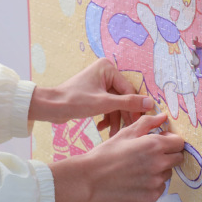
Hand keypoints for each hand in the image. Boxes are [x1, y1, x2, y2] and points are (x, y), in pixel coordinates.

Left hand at [29, 58, 153, 135]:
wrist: (51, 107)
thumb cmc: (75, 101)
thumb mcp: (104, 103)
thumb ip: (128, 103)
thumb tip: (150, 103)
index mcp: (108, 68)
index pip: (128, 89)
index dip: (135, 107)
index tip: (142, 122)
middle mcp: (105, 72)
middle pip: (122, 97)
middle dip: (123, 115)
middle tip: (128, 130)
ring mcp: (99, 83)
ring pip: (114, 103)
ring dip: (114, 119)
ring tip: (113, 134)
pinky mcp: (94, 93)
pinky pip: (106, 105)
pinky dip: (106, 116)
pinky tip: (103, 128)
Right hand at [49, 112, 183, 201]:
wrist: (90, 178)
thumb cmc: (106, 153)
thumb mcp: (126, 133)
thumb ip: (147, 123)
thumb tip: (163, 117)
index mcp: (154, 145)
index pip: (179, 142)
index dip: (170, 140)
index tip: (160, 141)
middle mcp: (159, 164)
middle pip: (177, 158)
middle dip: (167, 154)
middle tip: (149, 154)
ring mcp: (156, 182)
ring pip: (168, 173)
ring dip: (159, 169)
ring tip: (139, 167)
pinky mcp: (151, 197)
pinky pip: (160, 187)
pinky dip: (152, 183)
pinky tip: (136, 179)